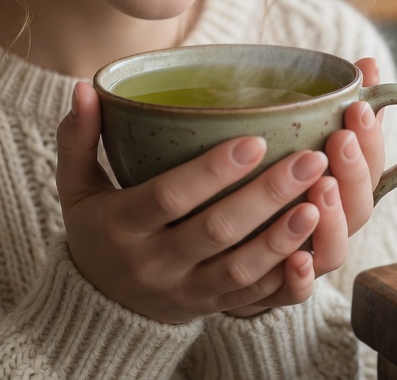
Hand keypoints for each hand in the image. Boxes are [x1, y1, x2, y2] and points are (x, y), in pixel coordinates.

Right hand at [56, 82, 326, 323]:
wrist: (101, 306)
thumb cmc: (98, 228)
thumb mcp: (77, 187)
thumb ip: (79, 137)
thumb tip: (84, 87)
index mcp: (120, 226)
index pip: (169, 196)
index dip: (212, 171)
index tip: (256, 140)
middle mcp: (153, 263)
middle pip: (216, 231)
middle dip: (266, 195)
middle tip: (310, 159)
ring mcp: (185, 290)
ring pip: (240, 270)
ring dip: (283, 237)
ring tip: (319, 201)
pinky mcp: (212, 308)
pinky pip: (253, 297)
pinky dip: (286, 276)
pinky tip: (315, 247)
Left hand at [223, 57, 386, 316]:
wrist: (192, 258)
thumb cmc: (248, 187)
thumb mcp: (289, 144)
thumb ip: (322, 110)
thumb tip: (364, 64)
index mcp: (336, 193)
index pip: (371, 169)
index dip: (373, 142)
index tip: (358, 106)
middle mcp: (324, 231)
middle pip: (358, 212)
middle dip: (354, 173)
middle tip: (339, 139)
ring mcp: (298, 264)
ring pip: (331, 254)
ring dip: (332, 222)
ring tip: (321, 188)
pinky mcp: (261, 295)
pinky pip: (290, 297)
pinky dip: (298, 283)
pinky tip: (296, 262)